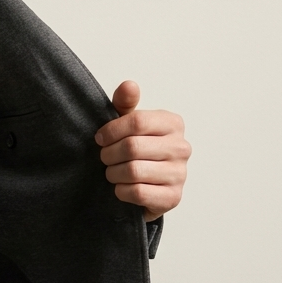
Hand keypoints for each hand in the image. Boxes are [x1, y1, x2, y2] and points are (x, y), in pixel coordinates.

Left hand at [95, 81, 190, 221]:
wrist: (148, 186)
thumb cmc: (136, 150)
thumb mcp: (128, 124)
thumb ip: (126, 104)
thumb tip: (128, 85)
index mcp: (172, 124)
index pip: (136, 121)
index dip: (111, 131)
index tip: (100, 138)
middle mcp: (181, 147)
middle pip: (131, 147)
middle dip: (109, 155)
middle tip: (105, 158)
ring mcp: (180, 173)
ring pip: (133, 171)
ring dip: (113, 174)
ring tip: (113, 172)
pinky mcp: (172, 197)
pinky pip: (137, 192)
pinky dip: (121, 191)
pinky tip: (122, 187)